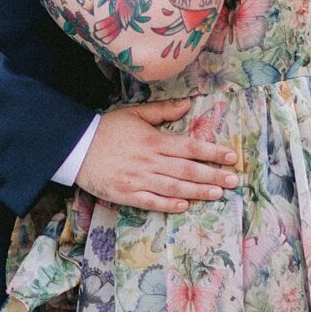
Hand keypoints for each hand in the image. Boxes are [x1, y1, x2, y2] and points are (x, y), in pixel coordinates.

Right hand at [77, 100, 240, 211]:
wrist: (75, 147)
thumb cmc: (107, 129)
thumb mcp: (135, 114)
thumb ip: (162, 111)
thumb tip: (188, 105)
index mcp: (154, 141)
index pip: (190, 147)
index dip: (212, 152)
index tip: (231, 156)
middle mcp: (150, 161)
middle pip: (188, 170)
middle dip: (213, 175)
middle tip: (235, 180)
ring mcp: (138, 179)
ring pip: (175, 187)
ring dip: (198, 191)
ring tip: (218, 193)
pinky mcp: (126, 194)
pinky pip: (152, 201)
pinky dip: (169, 204)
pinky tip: (186, 206)